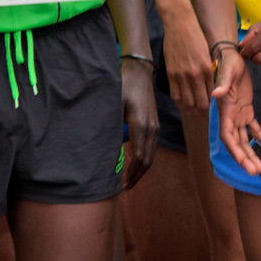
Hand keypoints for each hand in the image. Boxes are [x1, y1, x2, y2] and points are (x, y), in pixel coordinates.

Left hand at [120, 58, 158, 189]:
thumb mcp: (114, 105)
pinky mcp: (155, 124)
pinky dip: (145, 159)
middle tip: (125, 187)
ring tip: (130, 179)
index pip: (138, 157)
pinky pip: (152, 147)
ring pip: (151, 155)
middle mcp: (151, 128)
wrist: (139, 72)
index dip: (131, 173)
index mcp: (140, 125)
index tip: (121, 184)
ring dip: (142, 169)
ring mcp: (155, 126)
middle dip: (137, 176)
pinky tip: (136, 163)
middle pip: (147, 160)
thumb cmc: (123, 86)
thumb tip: (105, 150)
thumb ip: (112, 127)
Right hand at [160, 1, 214, 111]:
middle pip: (200, 103)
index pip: (212, 96)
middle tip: (206, 117)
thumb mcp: (207, 54)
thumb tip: (211, 86)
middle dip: (204, 113)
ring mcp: (182, 76)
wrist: (180, 24)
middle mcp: (195, 75)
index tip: (215, 112)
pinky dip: (180, 104)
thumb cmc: (196, 36)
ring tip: (195, 113)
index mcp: (208, 69)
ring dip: (192, 111)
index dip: (214, 107)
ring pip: (187, 103)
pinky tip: (184, 105)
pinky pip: (175, 96)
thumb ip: (208, 70)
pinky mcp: (171, 74)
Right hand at [210, 46, 260, 176]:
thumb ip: (223, 84)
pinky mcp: (246, 110)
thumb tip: (215, 94)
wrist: (233, 56)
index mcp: (225, 111)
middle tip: (255, 171)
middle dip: (244, 158)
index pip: (228, 136)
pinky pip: (254, 128)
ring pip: (244, 139)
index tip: (244, 162)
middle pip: (236, 142)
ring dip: (251, 153)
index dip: (234, 150)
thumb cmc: (228, 63)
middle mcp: (230, 117)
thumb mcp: (227, 71)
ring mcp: (238, 115)